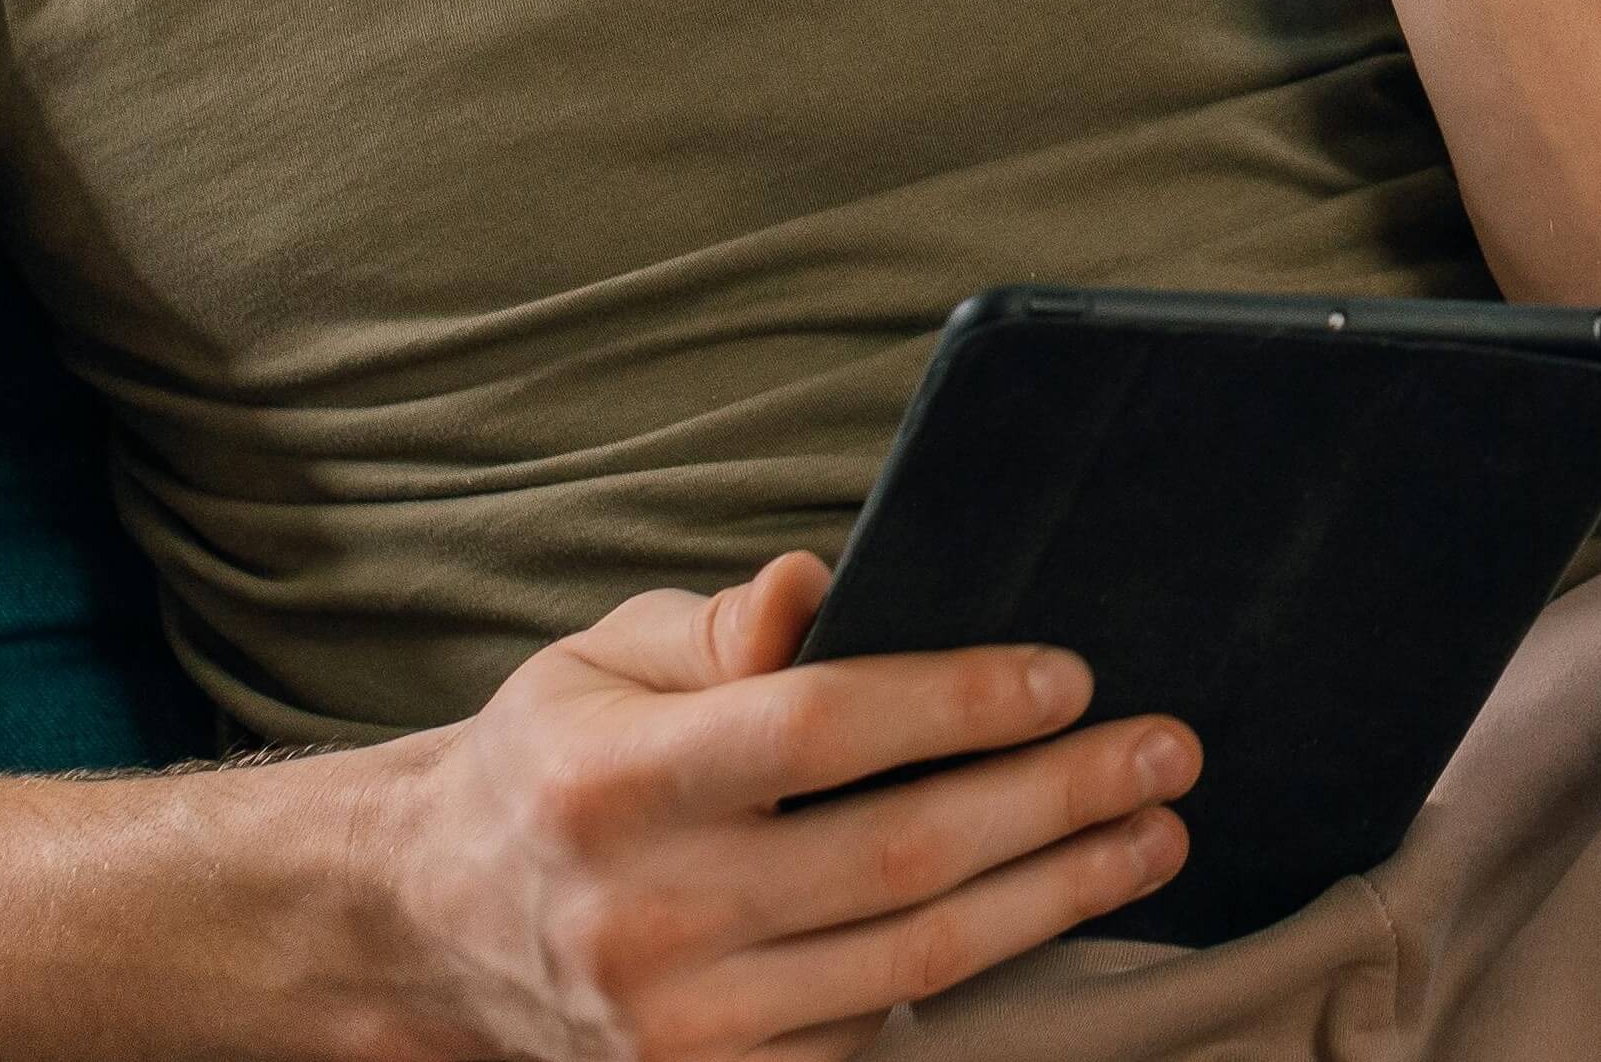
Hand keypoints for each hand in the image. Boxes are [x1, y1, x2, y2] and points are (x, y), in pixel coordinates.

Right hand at [360, 549, 1198, 1059]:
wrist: (434, 929)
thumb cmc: (549, 760)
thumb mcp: (603, 658)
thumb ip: (721, 627)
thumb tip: (817, 583)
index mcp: (615, 781)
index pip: (818, 730)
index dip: (953, 702)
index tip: (1067, 675)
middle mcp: (649, 914)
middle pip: (897, 854)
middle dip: (1053, 799)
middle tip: (1167, 750)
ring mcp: (684, 1028)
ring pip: (914, 959)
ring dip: (1055, 894)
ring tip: (1151, 832)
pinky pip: (875, 1035)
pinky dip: (974, 974)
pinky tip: (1047, 912)